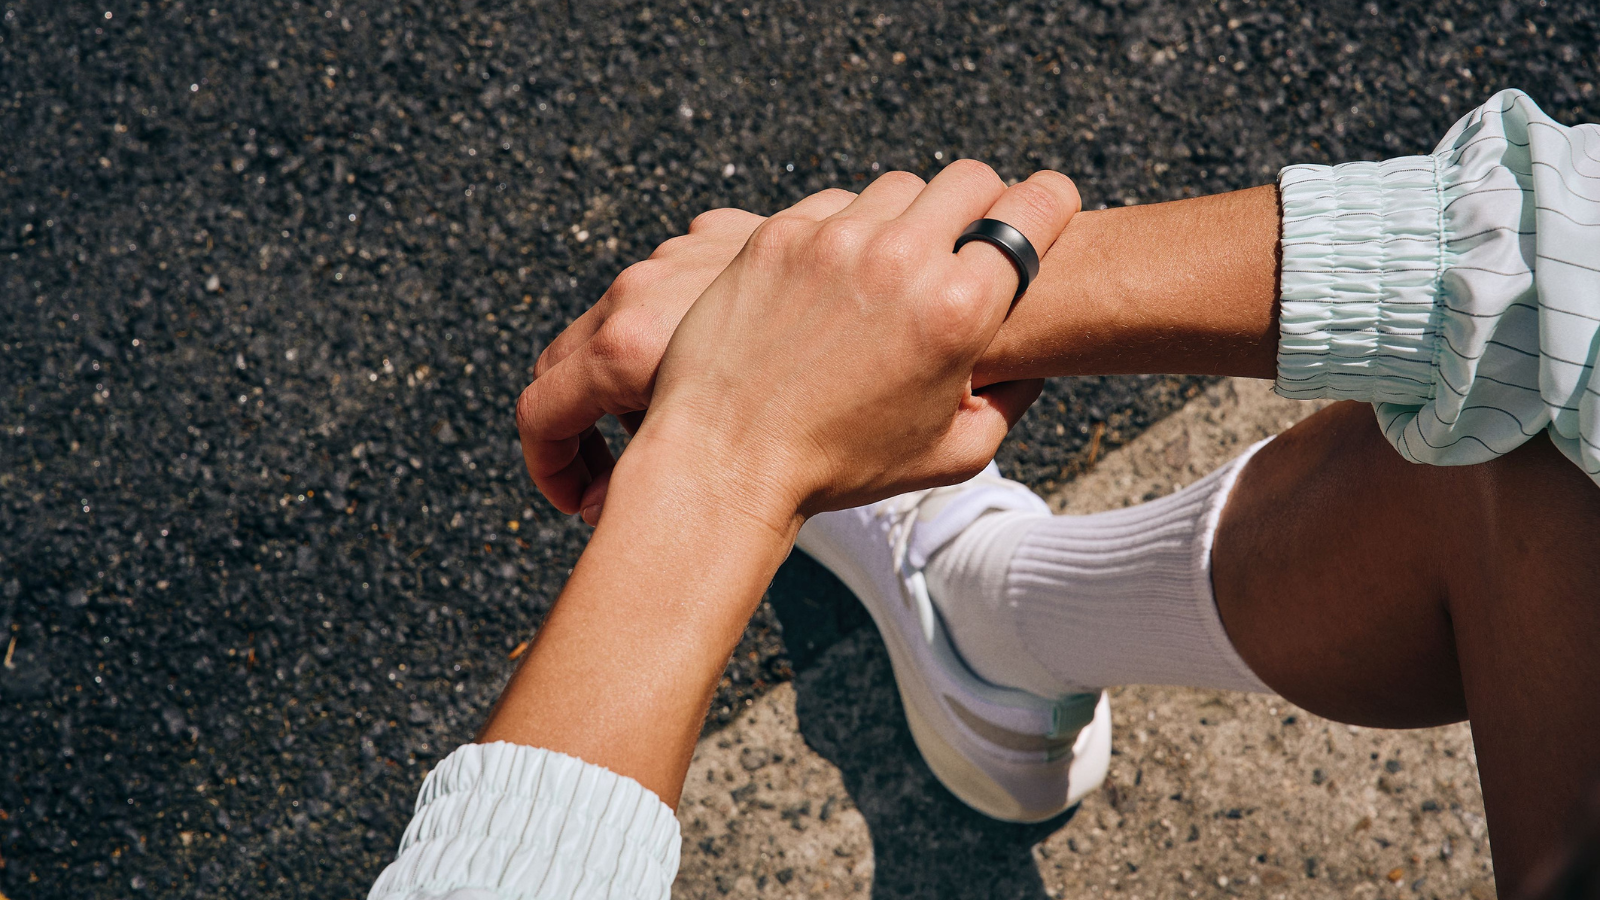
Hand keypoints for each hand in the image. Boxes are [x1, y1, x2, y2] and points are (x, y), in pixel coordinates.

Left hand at [520, 161, 1080, 524]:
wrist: (726, 458)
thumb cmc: (840, 466)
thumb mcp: (951, 455)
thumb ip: (1010, 402)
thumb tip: (1032, 364)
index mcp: (961, 310)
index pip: (1035, 209)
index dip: (1052, 205)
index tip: (1047, 209)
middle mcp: (904, 258)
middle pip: (971, 179)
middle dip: (980, 203)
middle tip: (965, 239)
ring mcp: (836, 238)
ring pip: (900, 187)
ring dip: (908, 217)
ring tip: (892, 268)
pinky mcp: (780, 233)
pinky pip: (835, 204)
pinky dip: (846, 229)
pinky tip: (835, 277)